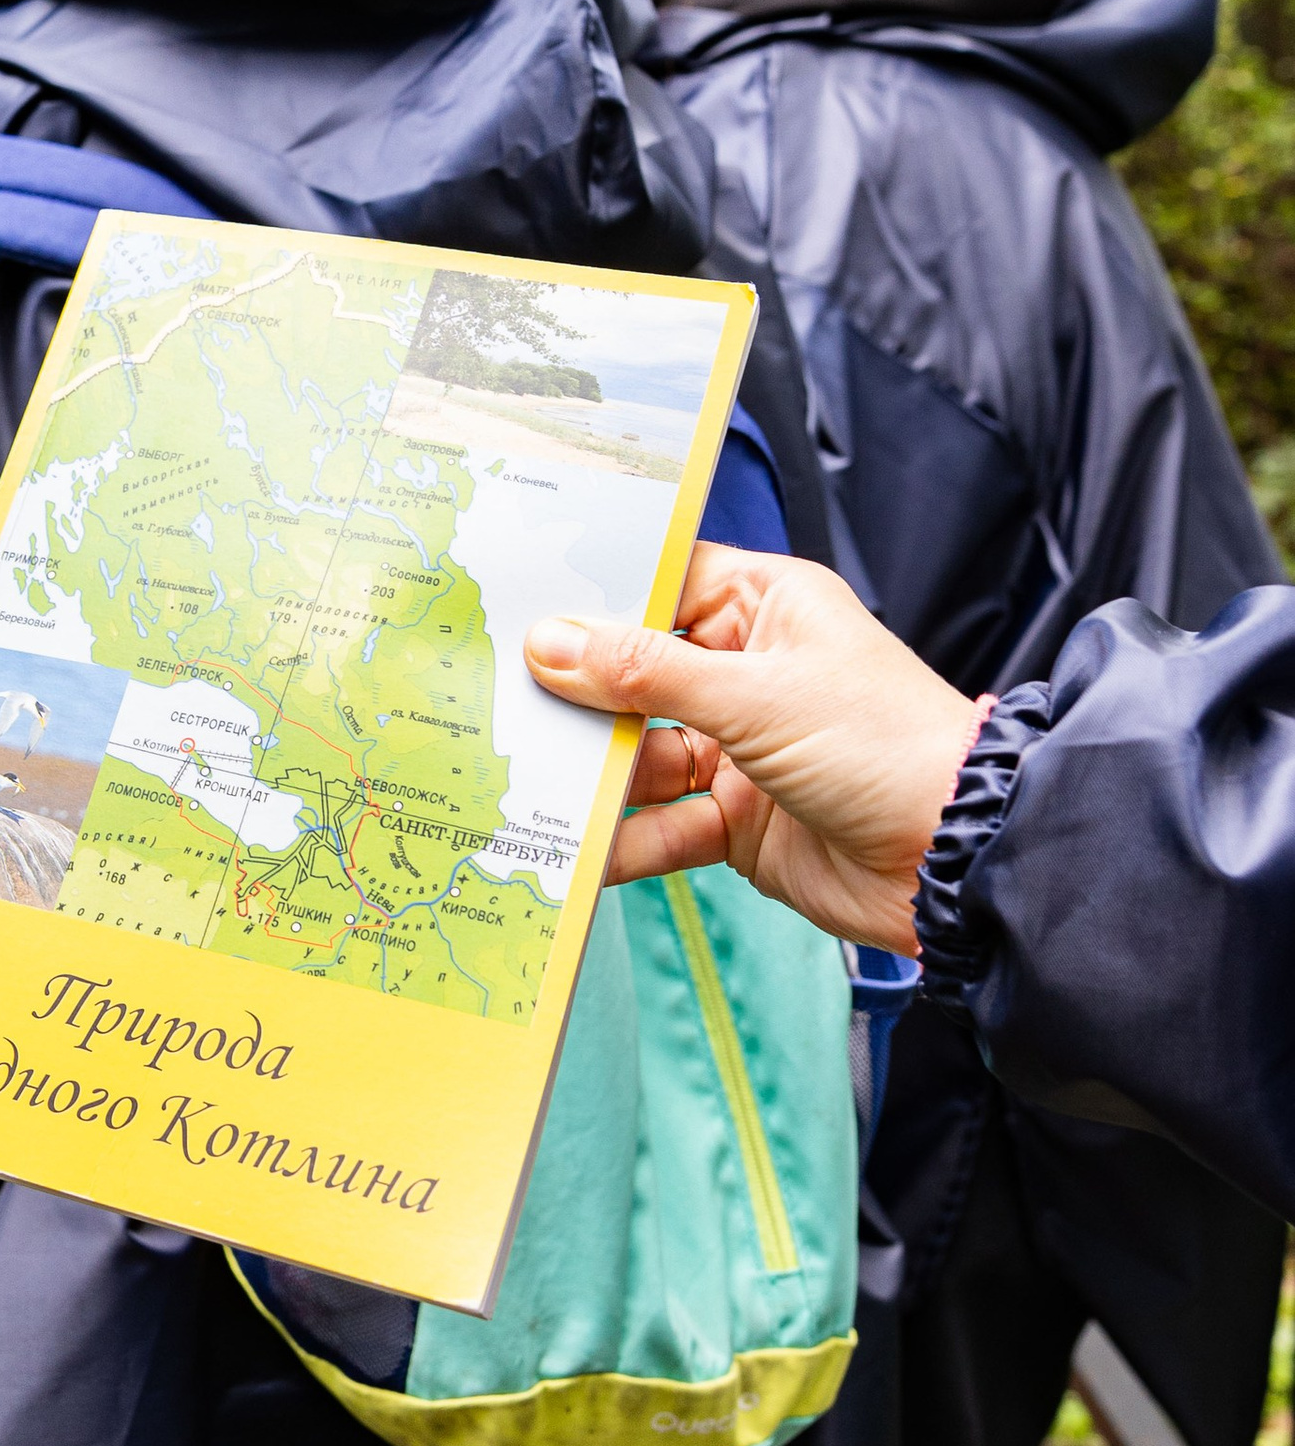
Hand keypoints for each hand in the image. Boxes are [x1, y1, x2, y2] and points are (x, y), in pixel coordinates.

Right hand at [523, 544, 991, 952]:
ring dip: (586, 774)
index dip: (589, 594)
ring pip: (636, 755)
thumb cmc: (883, 746)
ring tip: (517, 784)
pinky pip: (658, 824)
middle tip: (490, 701)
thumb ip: (646, 674)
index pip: (659, 582)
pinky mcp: (733, 822)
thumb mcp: (756, 696)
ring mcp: (737, 749)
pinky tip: (567, 851)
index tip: (510, 602)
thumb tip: (550, 642)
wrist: (957, 863)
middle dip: (571, 696)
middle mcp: (746, 671)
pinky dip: (618, 840)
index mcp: (766, 607)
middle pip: (632, 675)